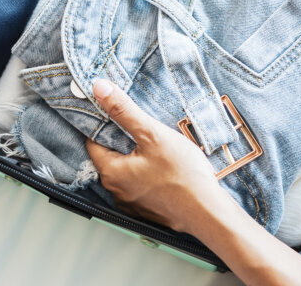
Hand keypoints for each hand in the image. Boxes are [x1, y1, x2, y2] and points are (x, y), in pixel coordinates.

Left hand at [85, 80, 232, 233]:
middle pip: (110, 155)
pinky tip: (164, 165)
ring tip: (156, 144)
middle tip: (141, 124)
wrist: (207, 212)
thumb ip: (124, 111)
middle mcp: (115, 191)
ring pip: (126, 170)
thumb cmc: (182, 174)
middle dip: (122, 139)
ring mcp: (131, 203)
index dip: (102, 122)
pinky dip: (146, 172)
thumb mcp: (153, 134)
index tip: (116, 110)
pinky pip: (139, 184)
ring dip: (136, 156)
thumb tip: (99, 88)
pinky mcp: (147, 208)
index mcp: (111, 172)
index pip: (92, 141)